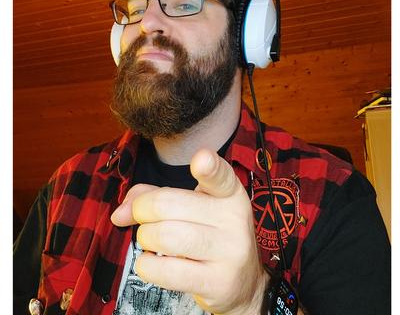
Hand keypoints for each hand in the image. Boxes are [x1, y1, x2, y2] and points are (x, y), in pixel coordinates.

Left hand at [111, 149, 267, 314]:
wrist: (243, 283)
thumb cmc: (209, 235)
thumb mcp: (192, 207)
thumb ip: (155, 196)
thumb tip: (120, 213)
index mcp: (229, 194)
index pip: (220, 176)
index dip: (209, 166)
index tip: (201, 159)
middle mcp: (234, 219)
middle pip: (168, 205)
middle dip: (141, 210)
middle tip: (141, 218)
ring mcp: (230, 252)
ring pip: (165, 236)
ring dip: (145, 238)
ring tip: (151, 241)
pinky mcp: (219, 282)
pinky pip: (166, 270)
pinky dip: (147, 265)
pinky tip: (152, 262)